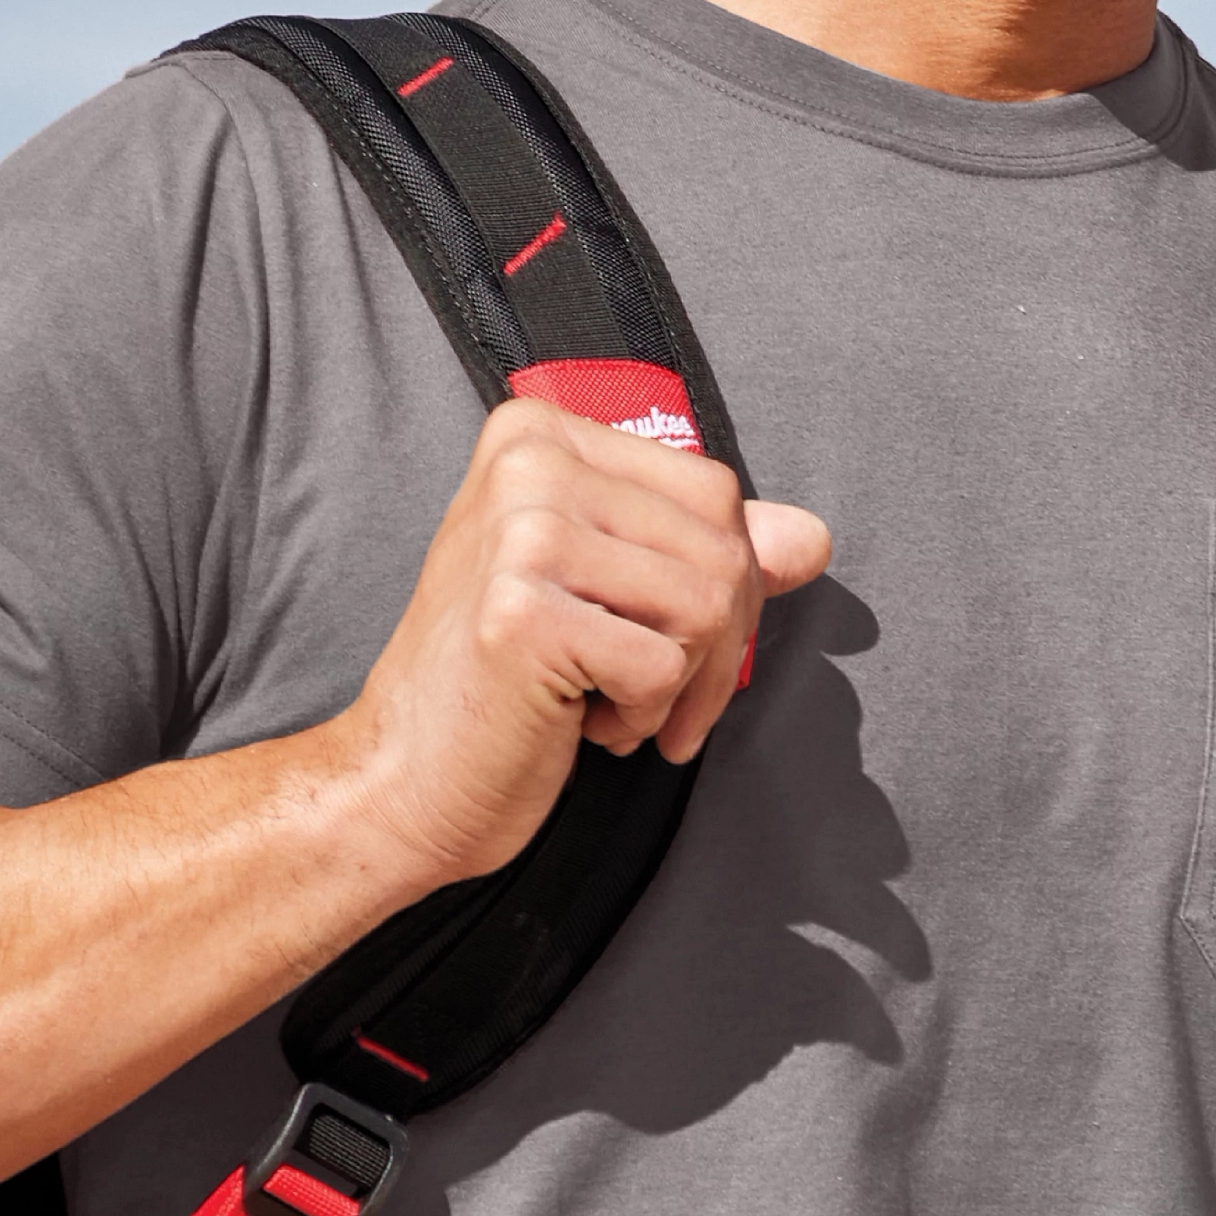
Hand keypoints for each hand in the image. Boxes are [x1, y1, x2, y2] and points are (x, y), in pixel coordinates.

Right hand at [348, 396, 831, 893]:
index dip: (726, 583)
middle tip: (651, 693)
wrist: (404, 779)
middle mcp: (528, 466)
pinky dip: (641, 717)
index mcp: (540, 436)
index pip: (714, 490)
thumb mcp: (607, 592)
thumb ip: (703, 551)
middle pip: (722, 545)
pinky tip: (580, 722)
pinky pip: (664, 667)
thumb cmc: (500, 685)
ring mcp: (523, 534)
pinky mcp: (524, 614)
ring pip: (706, 605)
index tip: (681, 643)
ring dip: (677, 685)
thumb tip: (810, 537)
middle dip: (715, 645)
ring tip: (604, 701)